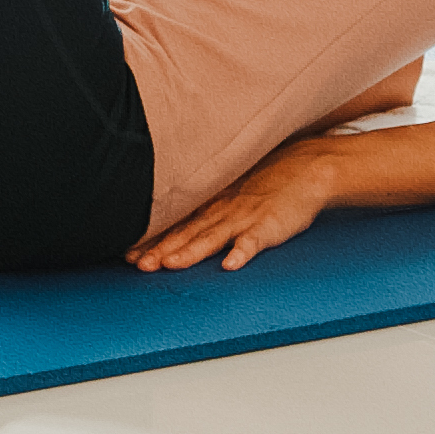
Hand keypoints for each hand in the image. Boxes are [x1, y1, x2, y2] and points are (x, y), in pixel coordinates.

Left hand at [126, 138, 345, 272]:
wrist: (308, 167)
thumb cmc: (268, 181)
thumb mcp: (231, 190)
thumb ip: (208, 208)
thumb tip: (180, 224)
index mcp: (212, 205)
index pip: (175, 225)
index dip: (152, 240)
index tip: (126, 255)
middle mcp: (222, 211)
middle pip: (186, 234)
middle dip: (161, 250)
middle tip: (137, 266)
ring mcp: (245, 218)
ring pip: (212, 237)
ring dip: (191, 251)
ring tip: (172, 265)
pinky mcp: (270, 225)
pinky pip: (254, 240)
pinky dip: (242, 252)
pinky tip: (230, 264)